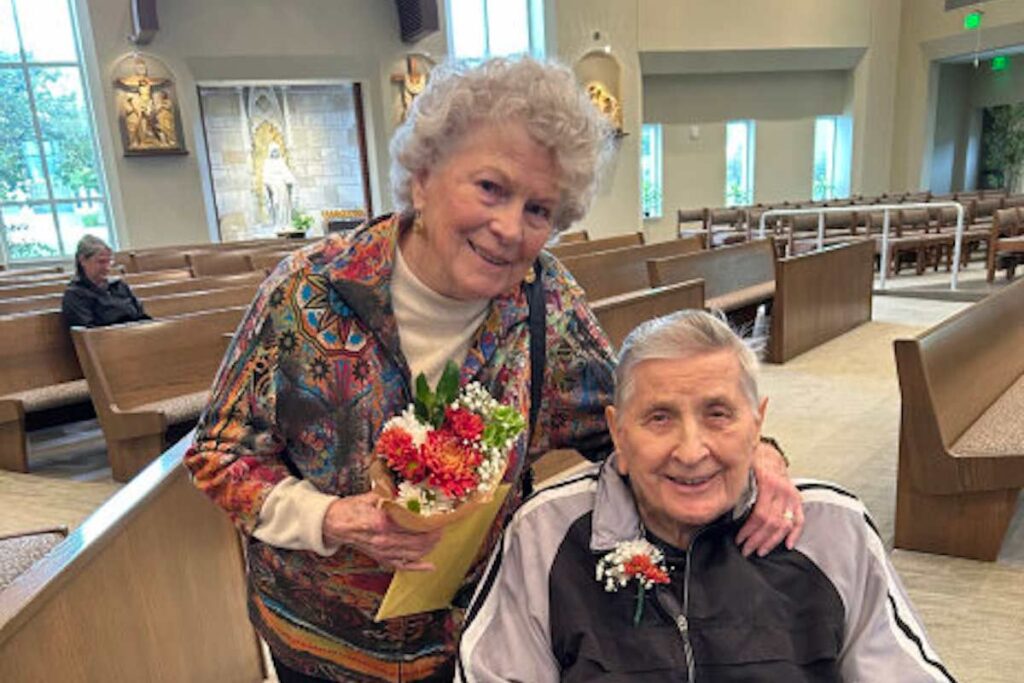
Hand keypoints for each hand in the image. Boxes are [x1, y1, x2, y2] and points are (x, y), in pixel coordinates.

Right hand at [322, 492, 441, 570]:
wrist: (334, 524)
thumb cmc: (351, 509)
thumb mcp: (371, 497)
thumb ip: (391, 497)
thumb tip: (409, 495)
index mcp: (381, 522)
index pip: (413, 525)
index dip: (429, 522)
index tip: (439, 517)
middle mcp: (383, 540)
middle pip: (417, 541)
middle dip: (433, 535)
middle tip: (442, 527)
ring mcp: (382, 551)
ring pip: (413, 554)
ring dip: (429, 547)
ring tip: (437, 538)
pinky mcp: (380, 558)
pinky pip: (402, 566)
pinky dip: (417, 567)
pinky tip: (430, 566)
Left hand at [735, 441, 803, 556]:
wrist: (767, 454)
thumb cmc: (753, 461)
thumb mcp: (742, 470)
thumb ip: (737, 488)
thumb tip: (723, 507)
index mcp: (768, 482)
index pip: (760, 515)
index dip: (749, 531)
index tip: (740, 540)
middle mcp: (782, 489)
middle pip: (772, 523)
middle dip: (757, 540)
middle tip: (747, 549)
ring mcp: (791, 495)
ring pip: (785, 525)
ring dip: (772, 541)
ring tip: (760, 550)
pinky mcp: (797, 499)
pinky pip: (800, 520)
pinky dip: (795, 534)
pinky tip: (788, 544)